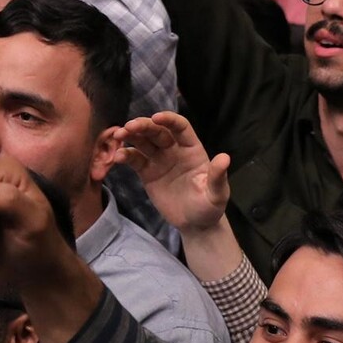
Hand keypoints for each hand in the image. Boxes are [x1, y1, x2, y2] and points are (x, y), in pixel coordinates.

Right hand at [111, 111, 231, 234]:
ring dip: (130, 135)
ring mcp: (159, 160)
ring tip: (119, 135)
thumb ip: (218, 176)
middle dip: (143, 125)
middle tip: (129, 126)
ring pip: (142, 141)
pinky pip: (134, 159)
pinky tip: (118, 157)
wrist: (195, 225)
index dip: (168, 120)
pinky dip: (125, 155)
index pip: (180, 127)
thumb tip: (225, 158)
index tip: (156, 118)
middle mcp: (174, 150)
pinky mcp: (147, 172)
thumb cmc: (209, 207)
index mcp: (192, 149)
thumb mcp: (217, 194)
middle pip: (157, 131)